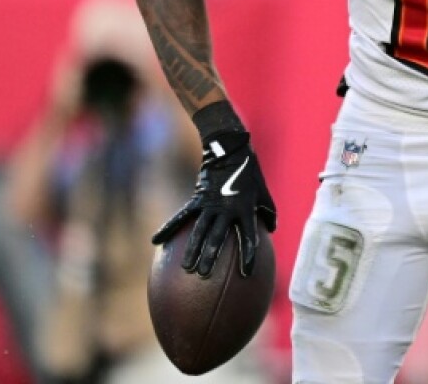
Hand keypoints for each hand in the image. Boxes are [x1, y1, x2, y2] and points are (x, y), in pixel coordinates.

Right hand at [152, 130, 276, 277]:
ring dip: (192, 249)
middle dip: (210, 257)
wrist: (230, 151)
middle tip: (204, 275)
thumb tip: (271, 230)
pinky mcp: (197, 198)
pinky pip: (182, 216)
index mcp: (245, 210)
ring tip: (186, 267)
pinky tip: (156, 241)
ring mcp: (211, 204)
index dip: (248, 256)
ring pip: (199, 230)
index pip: (249, 237)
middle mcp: (227, 210)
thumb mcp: (264, 193)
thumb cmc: (250, 175)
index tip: (246, 274)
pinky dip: (169, 228)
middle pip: (217, 237)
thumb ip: (268, 213)